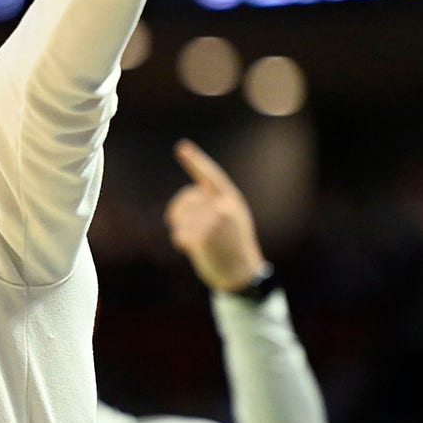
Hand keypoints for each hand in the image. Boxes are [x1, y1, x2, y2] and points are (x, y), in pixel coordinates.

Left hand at [164, 138, 265, 292]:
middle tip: (188, 229)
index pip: (210, 175)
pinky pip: (180, 235)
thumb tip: (186, 200)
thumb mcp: (232, 218)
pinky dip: (180, 242)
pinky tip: (191, 249)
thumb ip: (214, 204)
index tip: (182, 148)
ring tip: (196, 241)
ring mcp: (215, 222)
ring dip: (181, 231)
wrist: (243, 274)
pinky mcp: (205, 238)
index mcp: (231, 198)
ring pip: (180, 219)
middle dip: (180, 214)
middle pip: (185, 201)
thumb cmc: (233, 245)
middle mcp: (224, 206)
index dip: (195, 161)